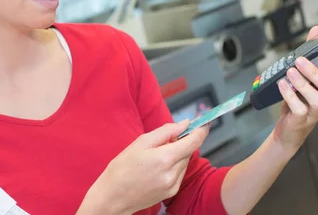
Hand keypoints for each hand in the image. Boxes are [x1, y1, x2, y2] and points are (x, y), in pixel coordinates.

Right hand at [80, 120, 209, 214]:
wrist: (112, 196)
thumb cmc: (122, 167)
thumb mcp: (141, 142)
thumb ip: (166, 131)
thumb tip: (185, 124)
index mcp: (164, 158)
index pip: (194, 142)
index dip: (202, 130)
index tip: (206, 122)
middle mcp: (172, 174)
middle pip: (189, 151)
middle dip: (183, 141)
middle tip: (168, 138)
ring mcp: (173, 185)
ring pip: (185, 162)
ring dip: (178, 154)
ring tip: (156, 156)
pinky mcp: (171, 192)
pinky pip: (180, 173)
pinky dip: (174, 165)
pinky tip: (158, 166)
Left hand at [272, 26, 317, 151]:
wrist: (287, 128)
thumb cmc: (298, 100)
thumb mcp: (304, 75)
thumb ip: (311, 53)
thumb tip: (316, 30)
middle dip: (317, 73)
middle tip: (301, 61)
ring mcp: (314, 113)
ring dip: (303, 84)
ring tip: (290, 71)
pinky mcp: (300, 120)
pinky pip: (299, 109)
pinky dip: (289, 95)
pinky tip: (282, 84)